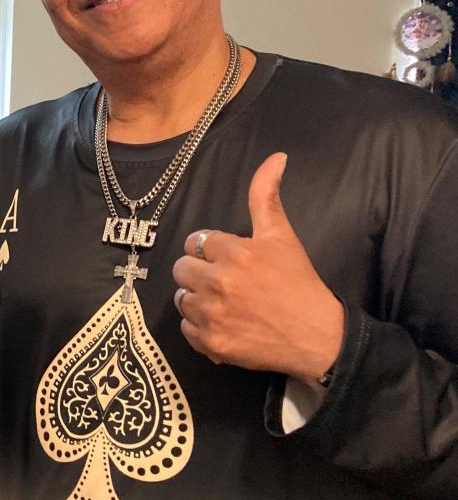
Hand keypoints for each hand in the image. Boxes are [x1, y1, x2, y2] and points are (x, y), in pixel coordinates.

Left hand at [171, 152, 342, 380]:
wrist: (318, 338)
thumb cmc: (299, 284)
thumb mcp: (282, 236)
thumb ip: (267, 196)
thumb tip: (276, 157)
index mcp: (235, 253)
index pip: (197, 242)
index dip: (211, 250)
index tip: (228, 259)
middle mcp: (219, 282)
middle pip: (182, 268)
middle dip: (199, 272)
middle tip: (223, 280)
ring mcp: (212, 314)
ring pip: (181, 299)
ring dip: (197, 299)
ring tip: (224, 303)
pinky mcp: (210, 342)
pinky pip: (185, 329)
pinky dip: (200, 328)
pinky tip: (223, 324)